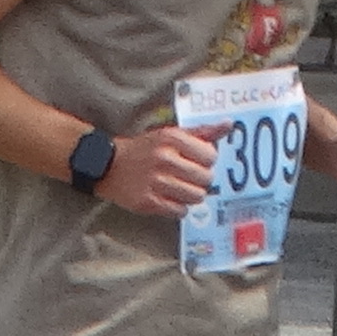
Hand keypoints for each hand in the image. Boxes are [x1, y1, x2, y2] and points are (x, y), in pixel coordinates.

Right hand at [95, 121, 221, 220]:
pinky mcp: (148, 202)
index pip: (211, 156)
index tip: (194, 161)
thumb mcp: (170, 134)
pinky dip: (177, 207)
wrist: (106, 165)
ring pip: (196, 196)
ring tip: (177, 188)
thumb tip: (229, 124)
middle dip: (200, 180)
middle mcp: (164, 159)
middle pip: (206, 179)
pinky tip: (167, 198)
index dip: (205, 161)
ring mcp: (155, 182)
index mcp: (172, 138)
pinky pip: (180, 211)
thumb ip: (201, 131)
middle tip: (187, 177)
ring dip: (190, 195)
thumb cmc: (145, 149)